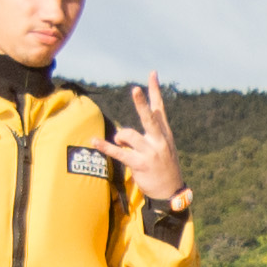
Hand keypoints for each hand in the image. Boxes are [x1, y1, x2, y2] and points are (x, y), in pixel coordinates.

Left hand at [106, 75, 185, 211]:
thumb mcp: (164, 148)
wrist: (171, 193)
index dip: (155, 91)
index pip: (159, 108)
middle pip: (148, 117)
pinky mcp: (140, 164)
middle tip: (135, 89)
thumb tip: (121, 131)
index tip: (152, 74)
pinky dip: (105, 147)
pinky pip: (119, 152)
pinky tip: (95, 141)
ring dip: (120, 138)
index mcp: (164, 134)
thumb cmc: (164, 168)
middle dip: (141, 103)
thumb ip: (147, 136)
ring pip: (128, 135)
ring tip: (120, 143)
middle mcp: (159, 140)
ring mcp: (150, 152)